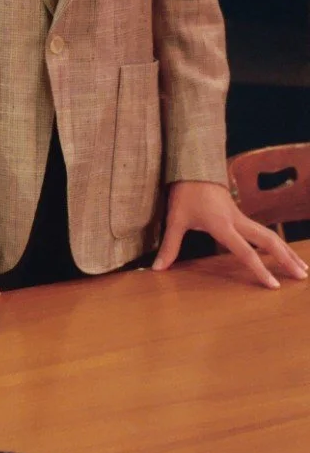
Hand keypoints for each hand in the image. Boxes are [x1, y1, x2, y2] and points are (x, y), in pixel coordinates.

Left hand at [154, 181, 308, 287]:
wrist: (191, 166)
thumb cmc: (184, 192)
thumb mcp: (175, 219)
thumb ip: (169, 246)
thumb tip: (157, 269)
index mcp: (223, 225)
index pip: (245, 252)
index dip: (259, 270)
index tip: (274, 286)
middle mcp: (237, 221)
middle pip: (268, 241)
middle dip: (286, 259)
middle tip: (302, 277)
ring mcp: (240, 216)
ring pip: (270, 235)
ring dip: (286, 251)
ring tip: (302, 268)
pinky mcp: (239, 214)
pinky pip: (262, 231)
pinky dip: (275, 243)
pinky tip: (282, 253)